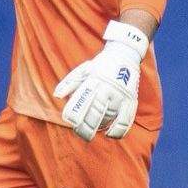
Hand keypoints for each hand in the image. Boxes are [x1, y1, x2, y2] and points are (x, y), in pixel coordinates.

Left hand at [53, 21, 148, 141]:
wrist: (125, 53)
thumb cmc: (101, 65)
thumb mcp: (83, 70)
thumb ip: (69, 83)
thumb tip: (57, 96)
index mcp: (93, 82)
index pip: (81, 102)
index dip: (74, 114)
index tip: (71, 121)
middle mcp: (106, 89)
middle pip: (94, 115)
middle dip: (85, 128)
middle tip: (80, 133)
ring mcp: (119, 96)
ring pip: (107, 119)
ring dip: (99, 127)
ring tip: (92, 128)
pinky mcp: (130, 100)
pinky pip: (125, 121)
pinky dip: (117, 131)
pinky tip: (109, 134)